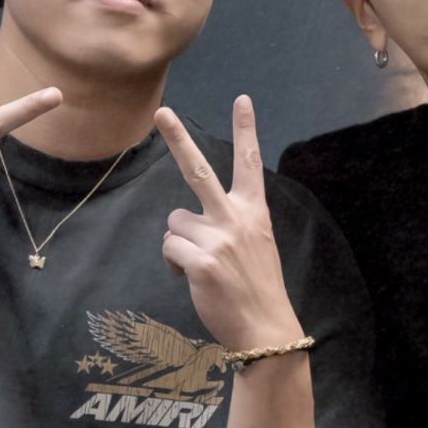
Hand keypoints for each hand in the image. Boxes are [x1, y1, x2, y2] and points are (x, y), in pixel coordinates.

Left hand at [154, 97, 302, 352]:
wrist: (265, 328)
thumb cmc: (256, 288)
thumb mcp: (256, 245)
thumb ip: (229, 224)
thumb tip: (187, 224)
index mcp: (255, 212)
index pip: (250, 162)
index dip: (246, 129)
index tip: (243, 99)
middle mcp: (236, 218)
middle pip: (200, 171)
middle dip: (178, 139)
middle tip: (162, 112)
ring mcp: (218, 238)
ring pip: (175, 222)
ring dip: (180, 243)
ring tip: (202, 265)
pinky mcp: (200, 261)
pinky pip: (169, 249)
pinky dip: (174, 264)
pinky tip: (192, 278)